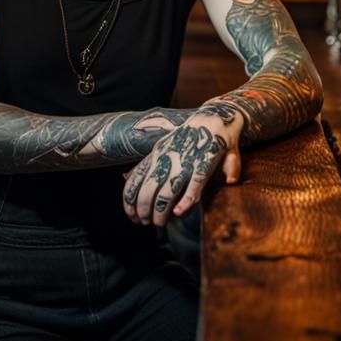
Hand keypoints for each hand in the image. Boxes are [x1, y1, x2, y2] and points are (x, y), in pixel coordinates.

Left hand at [122, 103, 242, 226]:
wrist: (215, 117)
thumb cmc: (188, 136)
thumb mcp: (163, 146)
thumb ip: (148, 163)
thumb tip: (124, 176)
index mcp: (157, 152)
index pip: (136, 178)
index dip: (130, 200)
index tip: (131, 216)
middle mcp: (168, 156)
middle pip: (149, 189)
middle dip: (144, 209)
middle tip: (145, 223)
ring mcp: (186, 160)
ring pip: (168, 192)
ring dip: (161, 211)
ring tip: (160, 223)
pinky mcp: (205, 162)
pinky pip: (194, 186)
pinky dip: (186, 202)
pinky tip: (179, 212)